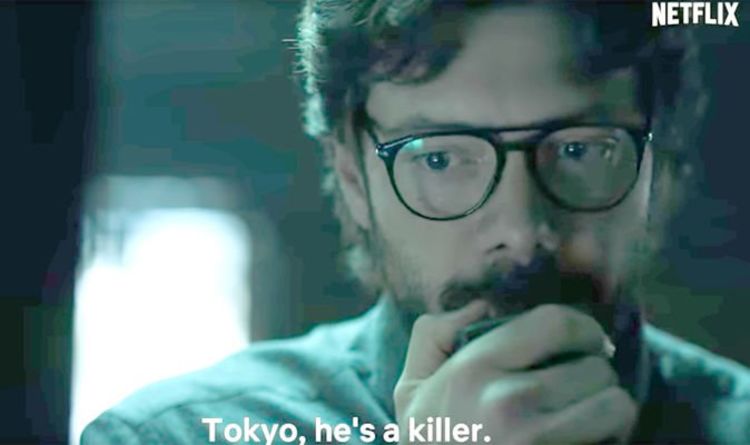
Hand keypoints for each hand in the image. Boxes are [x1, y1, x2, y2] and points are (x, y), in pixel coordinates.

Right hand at [394, 303, 636, 443]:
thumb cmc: (428, 444)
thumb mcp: (410, 389)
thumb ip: (434, 335)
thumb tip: (482, 306)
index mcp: (473, 370)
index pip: (555, 323)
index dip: (582, 326)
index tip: (586, 340)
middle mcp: (508, 402)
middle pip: (595, 367)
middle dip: (595, 374)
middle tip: (579, 387)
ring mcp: (539, 441)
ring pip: (616, 406)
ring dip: (608, 409)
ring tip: (588, 416)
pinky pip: (613, 442)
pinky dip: (609, 440)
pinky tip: (584, 441)